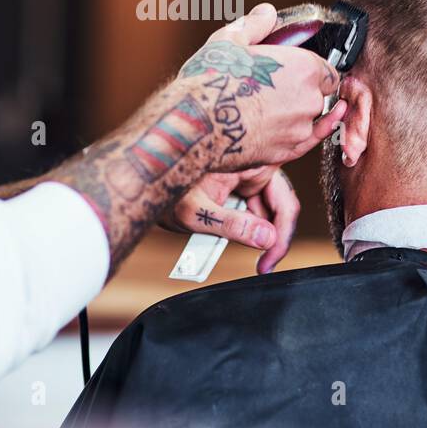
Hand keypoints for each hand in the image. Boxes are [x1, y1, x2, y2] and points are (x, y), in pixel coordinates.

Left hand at [160, 166, 300, 273]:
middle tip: (261, 265)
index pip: (285, 202)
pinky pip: (250, 209)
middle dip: (270, 238)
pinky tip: (219, 235)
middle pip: (279, 207)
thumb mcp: (195, 211)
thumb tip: (267, 239)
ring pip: (266, 211)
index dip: (282, 236)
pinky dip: (241, 226)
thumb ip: (233, 226)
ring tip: (224, 245)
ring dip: (254, 233)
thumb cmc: (164, 185)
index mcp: (252, 162)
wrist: (142, 180)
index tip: (269, 261)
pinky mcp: (237, 185)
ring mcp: (246, 176)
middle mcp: (254, 167)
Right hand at [177, 3, 345, 173]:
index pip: (327, 71)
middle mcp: (309, 100)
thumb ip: (255, 25)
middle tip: (274, 88)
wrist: (195, 125)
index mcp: (304, 68)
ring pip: (307, 120)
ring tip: (265, 109)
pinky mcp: (284, 153)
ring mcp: (298, 129)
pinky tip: (296, 131)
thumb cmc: (212, 80)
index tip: (296, 71)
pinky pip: (304, 144)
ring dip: (295, 115)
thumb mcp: (230, 40)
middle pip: (318, 96)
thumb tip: (266, 13)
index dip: (312, 71)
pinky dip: (300, 136)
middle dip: (302, 92)